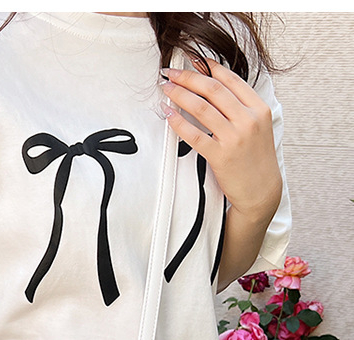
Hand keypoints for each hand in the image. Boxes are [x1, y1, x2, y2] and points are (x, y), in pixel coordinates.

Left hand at [160, 58, 281, 225]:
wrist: (261, 191)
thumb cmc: (255, 159)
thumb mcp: (258, 127)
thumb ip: (241, 108)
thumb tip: (216, 87)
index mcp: (258, 109)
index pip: (230, 80)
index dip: (208, 67)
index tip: (192, 60)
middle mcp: (248, 120)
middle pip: (212, 90)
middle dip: (188, 77)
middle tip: (171, 72)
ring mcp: (234, 138)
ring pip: (201, 108)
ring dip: (180, 95)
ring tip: (166, 89)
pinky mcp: (220, 156)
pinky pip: (194, 135)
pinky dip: (178, 122)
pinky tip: (167, 114)